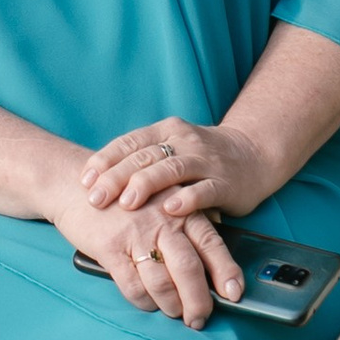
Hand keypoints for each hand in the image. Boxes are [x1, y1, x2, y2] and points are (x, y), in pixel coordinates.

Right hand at [53, 169, 242, 329]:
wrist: (74, 185)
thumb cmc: (124, 197)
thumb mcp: (162, 199)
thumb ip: (189, 221)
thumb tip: (215, 252)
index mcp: (181, 210)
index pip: (211, 244)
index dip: (226, 272)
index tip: (234, 294)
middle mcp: (162, 221)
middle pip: (189, 270)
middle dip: (198, 301)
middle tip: (199, 318)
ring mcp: (135, 235)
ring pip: (162, 283)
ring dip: (172, 305)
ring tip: (175, 312)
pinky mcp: (110, 248)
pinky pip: (132, 286)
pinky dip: (144, 301)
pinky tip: (148, 302)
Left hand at [81, 115, 264, 234]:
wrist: (254, 154)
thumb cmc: (203, 157)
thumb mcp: (172, 149)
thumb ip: (143, 160)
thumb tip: (99, 182)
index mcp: (166, 131)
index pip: (129, 142)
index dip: (105, 160)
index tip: (85, 180)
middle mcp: (184, 141)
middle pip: (144, 157)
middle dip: (116, 178)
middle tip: (95, 198)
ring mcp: (206, 160)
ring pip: (171, 169)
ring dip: (146, 185)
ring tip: (126, 203)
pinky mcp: (225, 182)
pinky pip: (203, 189)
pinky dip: (186, 199)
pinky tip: (170, 209)